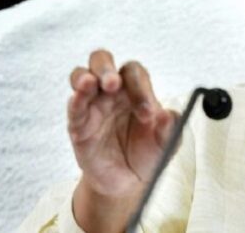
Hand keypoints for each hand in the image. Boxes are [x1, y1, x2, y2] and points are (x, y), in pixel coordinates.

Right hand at [67, 50, 177, 231]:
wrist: (131, 182)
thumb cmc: (149, 154)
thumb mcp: (167, 142)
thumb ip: (169, 127)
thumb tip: (166, 115)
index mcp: (136, 91)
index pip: (134, 74)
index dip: (140, 87)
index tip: (148, 113)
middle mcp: (112, 93)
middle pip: (102, 62)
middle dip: (106, 68)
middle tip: (113, 83)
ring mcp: (93, 107)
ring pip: (81, 77)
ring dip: (85, 77)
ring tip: (92, 83)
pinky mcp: (79, 126)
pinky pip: (74, 109)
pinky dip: (75, 100)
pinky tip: (77, 97)